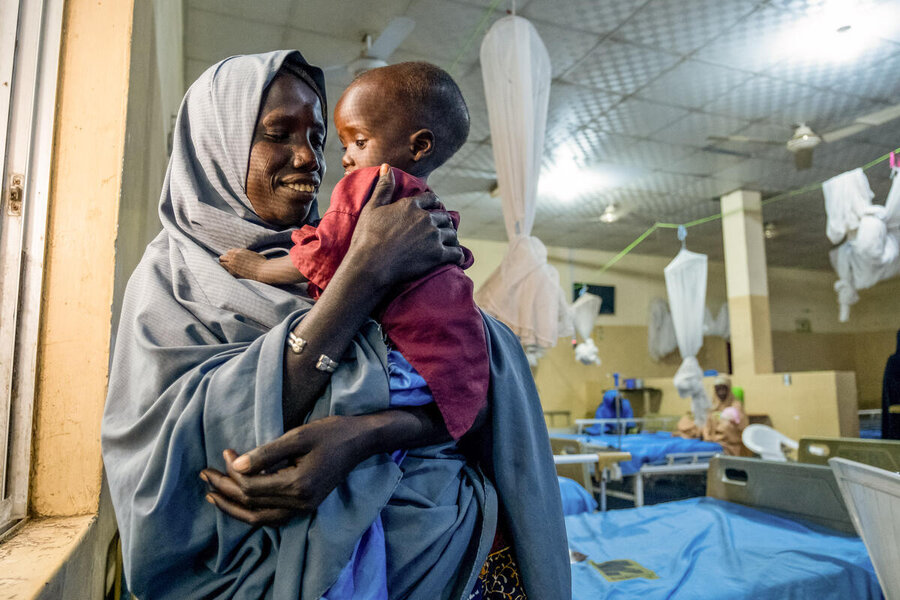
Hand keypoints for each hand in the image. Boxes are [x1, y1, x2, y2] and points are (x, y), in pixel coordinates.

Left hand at [200, 416, 368, 525]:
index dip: (232, 471)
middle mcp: (300, 503)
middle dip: (225, 489)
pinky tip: (240, 504)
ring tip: (213, 495)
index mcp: (298, 485)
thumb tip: (235, 466)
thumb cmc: (331, 432)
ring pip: (259, 517)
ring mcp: (304, 508)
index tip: (225, 451)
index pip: (251, 486)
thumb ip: (266, 453)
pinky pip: (272, 517)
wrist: (360, 441)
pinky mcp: (306, 506)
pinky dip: (252, 512)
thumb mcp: (298, 436)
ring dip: (234, 507)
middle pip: (251, 503)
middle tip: (205, 474)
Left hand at [219, 248, 266, 278]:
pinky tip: (229, 274)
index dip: (230, 256)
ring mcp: (232, 264)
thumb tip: (245, 257)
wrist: (263, 271)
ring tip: (227, 270)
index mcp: (239, 251)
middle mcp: (234, 256)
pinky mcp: (232, 272)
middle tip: (228, 265)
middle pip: (223, 257)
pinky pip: (224, 270)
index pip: (229, 252)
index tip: (232, 260)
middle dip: (225, 260)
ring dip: (224, 265)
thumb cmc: (262, 264)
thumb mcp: (254, 255)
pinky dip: (226, 271)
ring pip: (221, 263)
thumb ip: (246, 255)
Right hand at [346, 163, 463, 289]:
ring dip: (451, 238)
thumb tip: (386, 165)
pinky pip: (456, 253)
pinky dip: (458, 256)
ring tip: (449, 244)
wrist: (370, 264)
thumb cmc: (367, 237)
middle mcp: (426, 218)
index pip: (432, 199)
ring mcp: (433, 237)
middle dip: (444, 222)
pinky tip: (457, 258)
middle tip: (443, 229)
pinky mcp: (437, 255)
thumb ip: (383, 187)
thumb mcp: (372, 208)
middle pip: (445, 217)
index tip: (435, 209)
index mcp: (411, 205)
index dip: (435, 204)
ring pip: (452, 234)